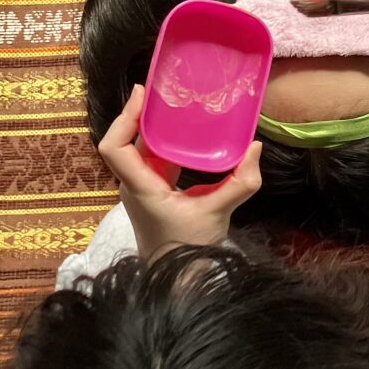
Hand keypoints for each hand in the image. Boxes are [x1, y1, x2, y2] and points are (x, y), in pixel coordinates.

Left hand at [98, 85, 262, 259]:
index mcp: (141, 187)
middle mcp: (134, 183)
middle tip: (164, 88)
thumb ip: (241, 181)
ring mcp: (141, 187)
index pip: (114, 147)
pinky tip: (184, 128)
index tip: (142, 94)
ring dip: (152, 124)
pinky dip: (165, 139)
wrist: (179, 280)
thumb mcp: (219, 212)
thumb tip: (254, 146)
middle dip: (141, 112)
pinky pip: (153, 157)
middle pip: (126, 139)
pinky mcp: (154, 190)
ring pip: (139, 146)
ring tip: (174, 101)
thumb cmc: (191, 249)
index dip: (123, 118)